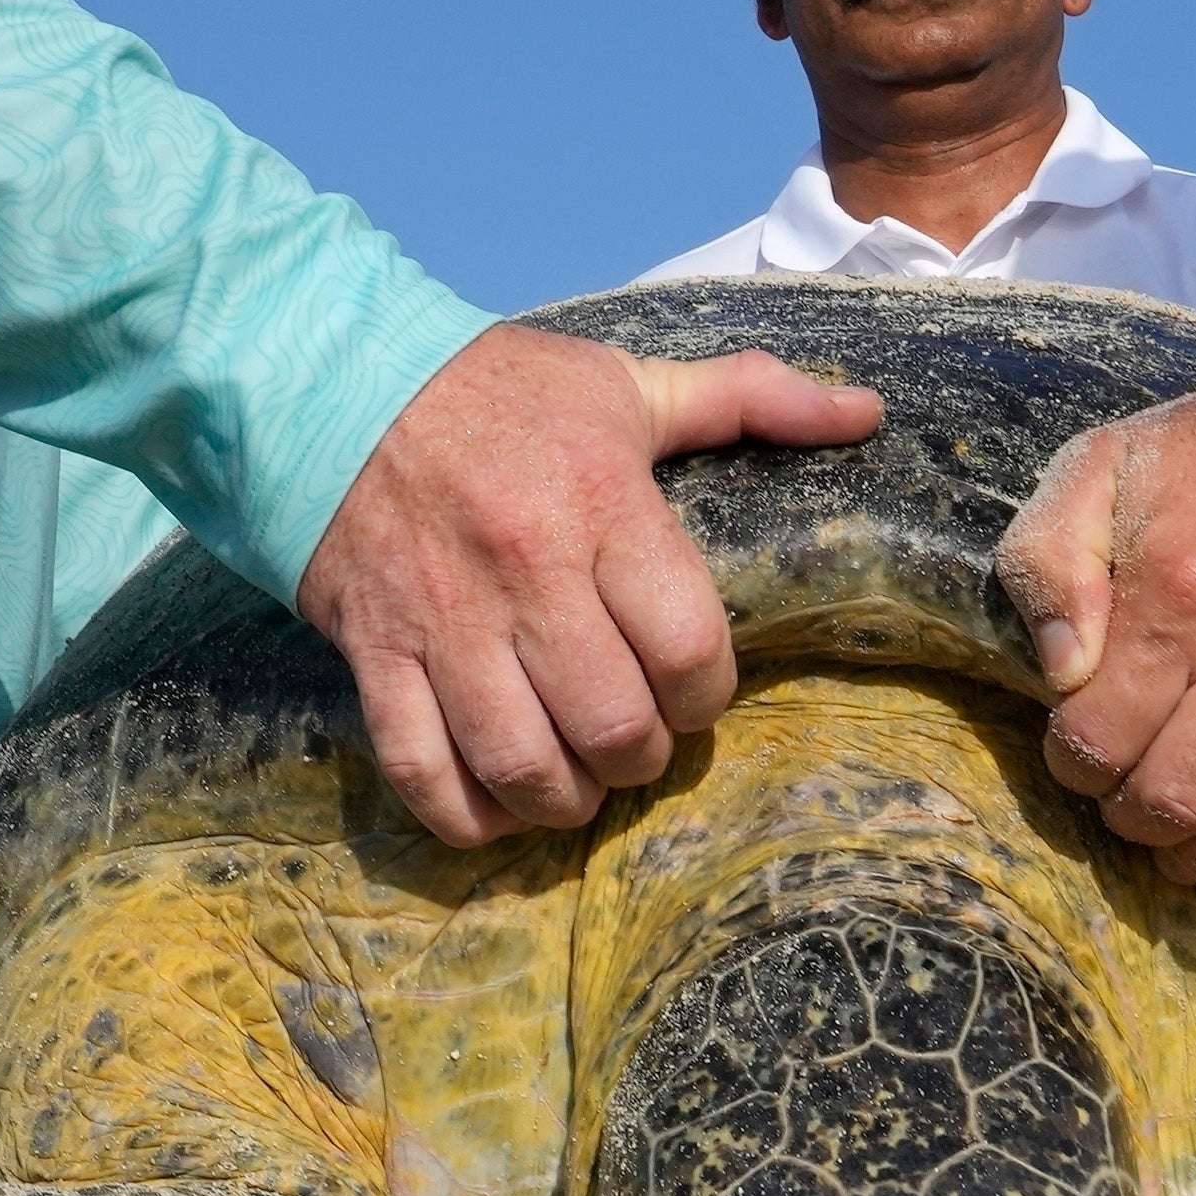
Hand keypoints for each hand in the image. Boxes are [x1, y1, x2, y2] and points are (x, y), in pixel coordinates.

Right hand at [299, 326, 880, 845]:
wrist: (330, 382)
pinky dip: (466, 813)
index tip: (693, 687)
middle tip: (636, 741)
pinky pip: (422, 769)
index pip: (689, 647)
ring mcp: (446, 624)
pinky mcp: (376, 654)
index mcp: (601, 508)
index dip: (708, 693)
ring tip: (576, 780)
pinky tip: (496, 807)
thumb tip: (865, 412)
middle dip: (643, 758)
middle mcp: (527, 576)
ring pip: (524, 763)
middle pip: (615, 726)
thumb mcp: (626, 383)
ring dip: (565, 798)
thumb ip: (751, 398)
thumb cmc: (496, 390)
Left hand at [994, 353, 1195, 889]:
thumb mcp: (1098, 467)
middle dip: (1129, 816)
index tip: (1079, 745)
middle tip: (1124, 796)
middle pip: (1174, 797)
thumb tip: (1060, 675)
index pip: (1098, 738)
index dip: (1071, 761)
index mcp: (1177, 595)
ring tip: (1181, 841)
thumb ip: (1049, 563)